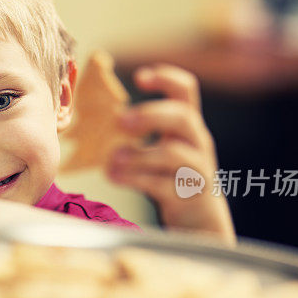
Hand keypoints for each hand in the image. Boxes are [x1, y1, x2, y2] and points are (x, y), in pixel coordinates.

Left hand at [107, 64, 235, 243]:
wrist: (199, 220)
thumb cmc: (171, 178)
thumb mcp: (162, 149)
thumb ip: (139, 133)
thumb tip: (99, 118)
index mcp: (188, 126)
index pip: (186, 90)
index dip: (166, 78)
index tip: (139, 77)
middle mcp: (197, 143)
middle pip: (183, 117)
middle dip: (150, 115)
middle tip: (120, 121)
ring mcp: (196, 170)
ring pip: (173, 154)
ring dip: (138, 154)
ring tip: (112, 158)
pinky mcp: (187, 196)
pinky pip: (162, 184)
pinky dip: (134, 179)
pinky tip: (113, 176)